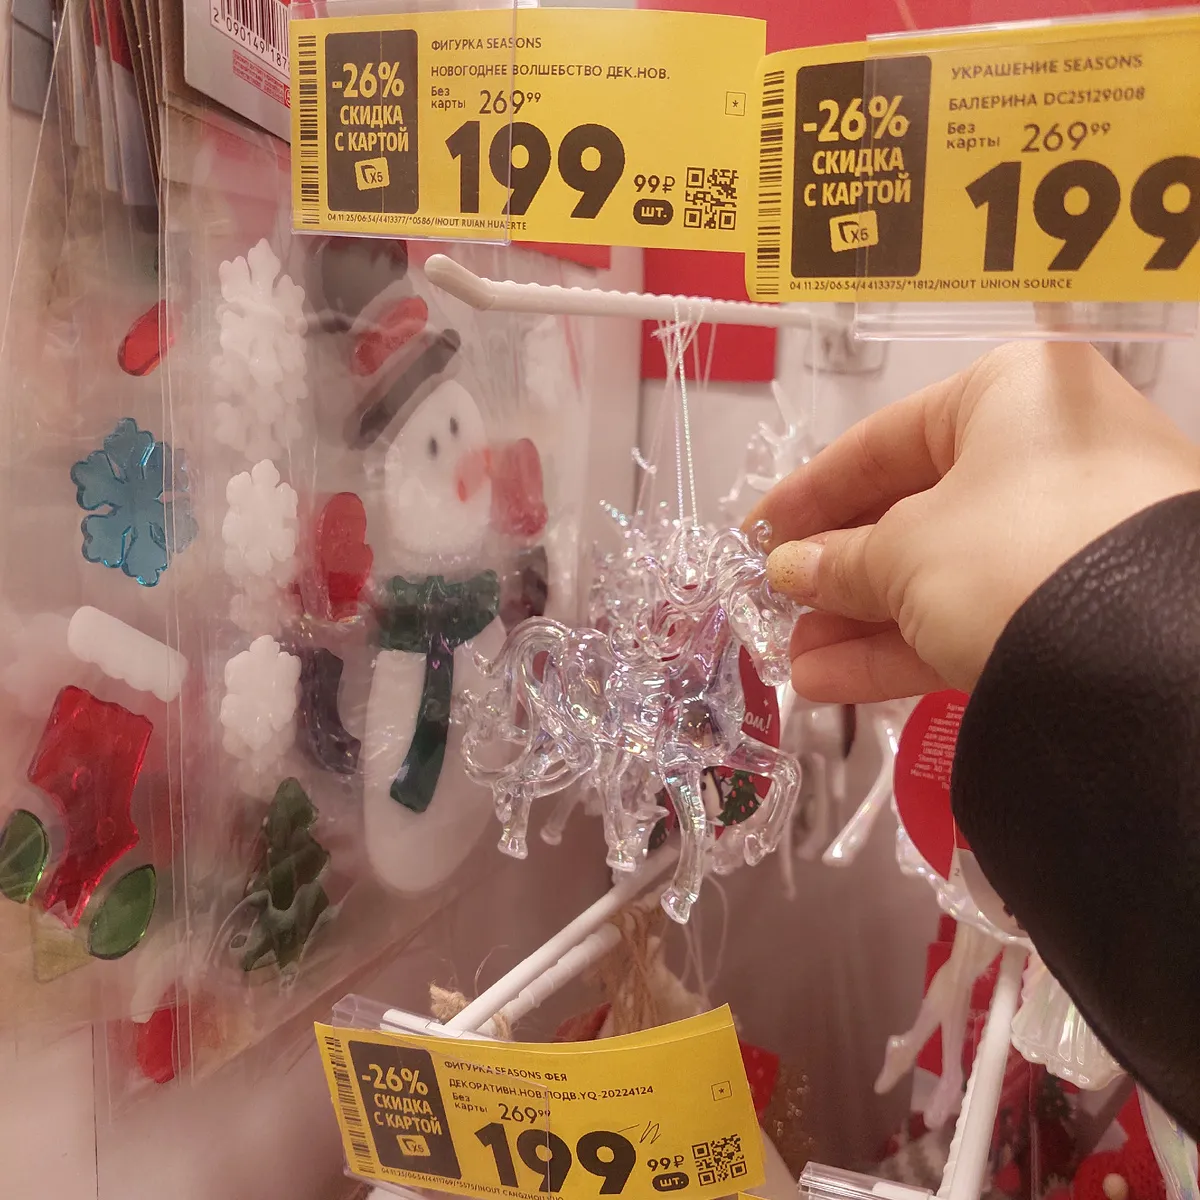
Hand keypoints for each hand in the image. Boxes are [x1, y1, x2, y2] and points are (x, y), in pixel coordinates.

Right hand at [745, 342, 1199, 701]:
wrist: (1150, 660)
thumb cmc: (1017, 554)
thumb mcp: (905, 553)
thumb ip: (839, 562)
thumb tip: (789, 571)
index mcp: (1008, 397)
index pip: (881, 440)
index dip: (808, 493)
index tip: (758, 533)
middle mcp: (1047, 452)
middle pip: (911, 512)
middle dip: (835, 572)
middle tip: (777, 605)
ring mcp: (1070, 534)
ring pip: (939, 573)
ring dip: (860, 620)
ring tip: (796, 661)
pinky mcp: (1080, 607)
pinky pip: (974, 614)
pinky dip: (905, 646)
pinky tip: (835, 681)